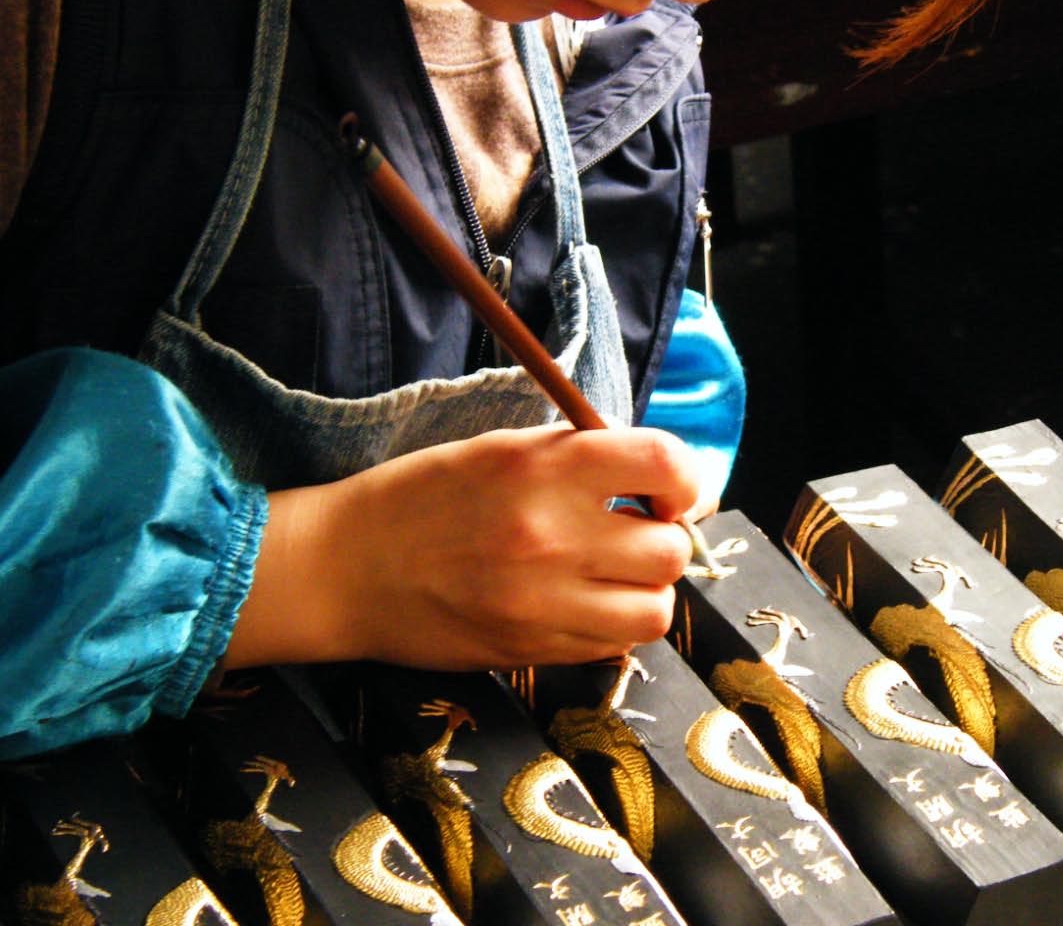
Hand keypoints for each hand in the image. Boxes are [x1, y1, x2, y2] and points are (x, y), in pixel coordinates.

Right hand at [225, 425, 698, 670]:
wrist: (342, 569)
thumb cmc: (421, 497)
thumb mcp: (502, 450)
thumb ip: (581, 459)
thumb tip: (656, 477)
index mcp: (547, 468)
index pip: (666, 464)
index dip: (683, 477)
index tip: (665, 487)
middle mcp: (554, 536)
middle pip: (671, 548)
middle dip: (662, 537)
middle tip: (630, 530)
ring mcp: (545, 603)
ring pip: (655, 609)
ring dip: (645, 590)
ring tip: (611, 574)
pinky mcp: (531, 650)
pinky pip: (614, 646)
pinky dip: (612, 626)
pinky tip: (579, 603)